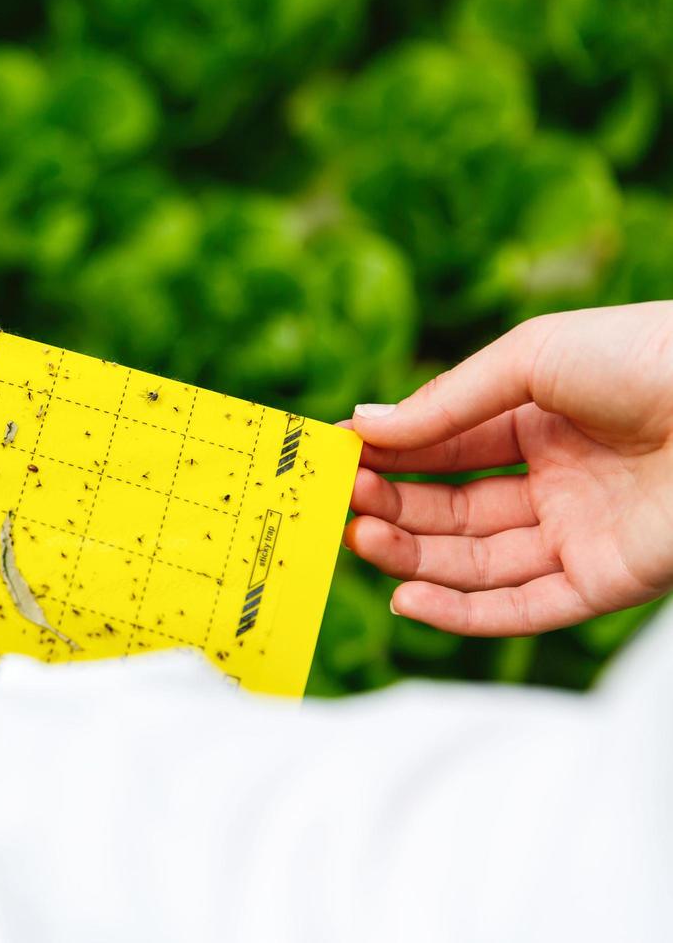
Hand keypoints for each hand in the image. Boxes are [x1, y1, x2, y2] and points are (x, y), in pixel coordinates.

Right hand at [344, 302, 672, 635]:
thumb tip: (359, 427)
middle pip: (451, 508)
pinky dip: (463, 613)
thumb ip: (445, 402)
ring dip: (411, 555)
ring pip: (476, 561)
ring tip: (358, 538)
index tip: (328, 459)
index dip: (388, 453)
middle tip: (336, 501)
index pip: (445, 446)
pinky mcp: (606, 582)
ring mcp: (579, 534)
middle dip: (391, 505)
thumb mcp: (531, 357)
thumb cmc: (648, 355)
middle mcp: (556, 481)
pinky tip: (408, 599)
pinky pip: (524, 608)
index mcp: (541, 419)